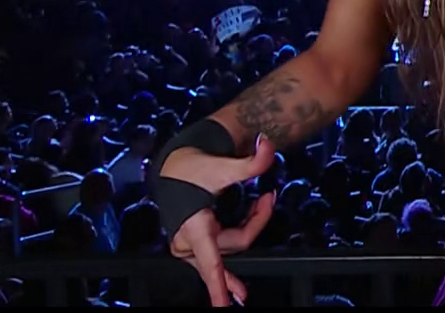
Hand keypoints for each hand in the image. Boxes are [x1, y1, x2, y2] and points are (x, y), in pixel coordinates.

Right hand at [163, 135, 278, 305]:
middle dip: (256, 222)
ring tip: (262, 202)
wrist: (175, 167)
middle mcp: (188, 242)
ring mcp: (190, 248)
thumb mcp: (223, 166)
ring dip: (249, 227)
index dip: (219, 287)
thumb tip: (269, 147)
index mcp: (194, 227)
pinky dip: (235, 252)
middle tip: (268, 198)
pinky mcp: (195, 248)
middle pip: (235, 244)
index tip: (225, 306)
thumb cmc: (193, 169)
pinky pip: (220, 256)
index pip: (211, 262)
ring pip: (231, 247)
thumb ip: (249, 162)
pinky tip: (237, 288)